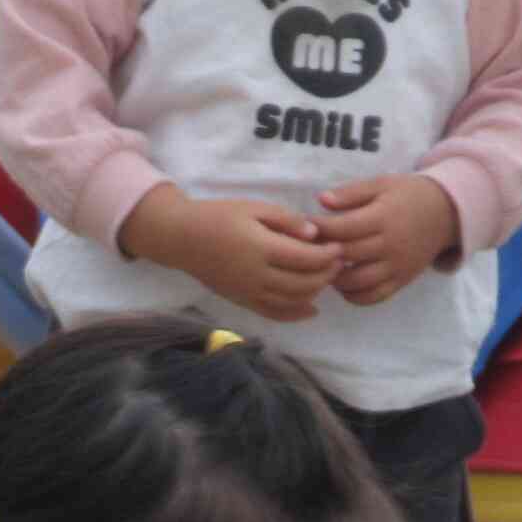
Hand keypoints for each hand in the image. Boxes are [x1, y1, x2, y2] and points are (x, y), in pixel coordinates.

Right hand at [124, 188, 343, 320]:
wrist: (183, 238)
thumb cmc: (219, 216)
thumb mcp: (254, 208)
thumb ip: (286, 220)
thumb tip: (315, 233)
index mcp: (261, 248)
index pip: (306, 258)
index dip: (328, 255)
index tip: (338, 246)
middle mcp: (257, 275)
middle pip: (304, 283)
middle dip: (326, 274)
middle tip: (337, 262)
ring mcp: (250, 292)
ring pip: (293, 301)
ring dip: (315, 292)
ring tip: (325, 278)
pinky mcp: (243, 301)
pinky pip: (274, 314)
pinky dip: (296, 314)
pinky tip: (311, 308)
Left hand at [316, 174, 458, 306]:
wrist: (446, 213)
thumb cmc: (408, 195)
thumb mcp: (381, 184)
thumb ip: (351, 193)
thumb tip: (321, 200)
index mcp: (384, 217)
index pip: (344, 228)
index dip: (320, 228)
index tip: (306, 226)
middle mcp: (390, 244)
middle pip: (347, 255)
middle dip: (323, 252)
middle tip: (308, 249)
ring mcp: (397, 266)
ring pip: (357, 281)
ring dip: (334, 278)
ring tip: (324, 266)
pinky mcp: (401, 281)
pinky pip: (374, 296)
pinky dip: (354, 296)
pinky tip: (343, 284)